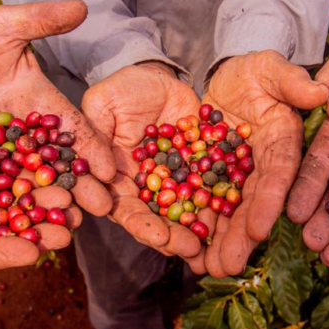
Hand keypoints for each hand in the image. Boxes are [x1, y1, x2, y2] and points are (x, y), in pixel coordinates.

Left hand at [0, 0, 113, 216]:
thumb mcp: (1, 26)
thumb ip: (38, 20)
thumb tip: (82, 7)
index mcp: (42, 108)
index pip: (74, 130)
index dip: (94, 149)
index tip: (114, 171)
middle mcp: (26, 138)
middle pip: (57, 166)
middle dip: (80, 188)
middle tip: (101, 210)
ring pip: (27, 186)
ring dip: (46, 208)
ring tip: (64, 231)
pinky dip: (0, 213)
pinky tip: (13, 234)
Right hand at [81, 62, 204, 267]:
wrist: (160, 78)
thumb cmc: (123, 90)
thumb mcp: (103, 103)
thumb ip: (96, 133)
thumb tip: (103, 173)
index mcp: (118, 181)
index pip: (126, 209)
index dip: (141, 225)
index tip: (157, 236)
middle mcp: (148, 189)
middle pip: (159, 219)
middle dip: (173, 236)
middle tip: (190, 249)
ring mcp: (176, 183)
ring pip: (187, 211)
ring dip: (199, 229)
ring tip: (213, 244)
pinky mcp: (200, 171)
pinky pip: (212, 190)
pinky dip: (220, 204)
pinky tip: (233, 216)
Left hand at [195, 50, 328, 276]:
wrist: (226, 79)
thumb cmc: (254, 71)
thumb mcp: (271, 67)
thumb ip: (292, 80)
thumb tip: (323, 93)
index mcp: (283, 140)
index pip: (279, 172)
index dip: (271, 201)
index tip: (261, 230)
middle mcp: (263, 165)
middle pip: (253, 203)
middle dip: (242, 236)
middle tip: (230, 267)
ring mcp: (238, 175)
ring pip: (229, 211)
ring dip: (220, 241)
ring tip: (208, 270)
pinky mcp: (213, 177)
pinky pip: (203, 202)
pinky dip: (197, 225)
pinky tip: (186, 250)